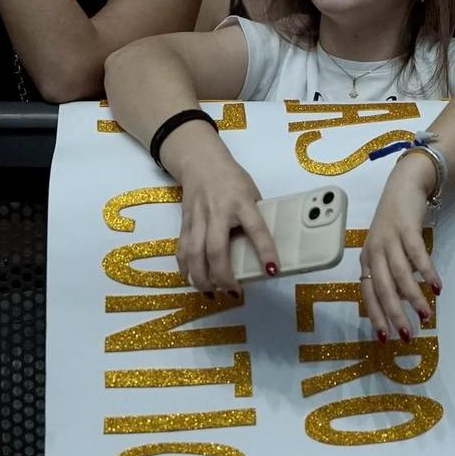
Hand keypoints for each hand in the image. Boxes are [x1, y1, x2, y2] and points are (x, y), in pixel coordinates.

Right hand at [176, 155, 276, 294]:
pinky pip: (182, 250)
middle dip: (223, 275)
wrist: (200, 162)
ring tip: (212, 293)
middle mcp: (217, 211)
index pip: (256, 228)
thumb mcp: (252, 193)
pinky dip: (186, 269)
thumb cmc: (232, 180)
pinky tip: (193, 281)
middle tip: (233, 291)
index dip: (265, 251)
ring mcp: (198, 218)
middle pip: (216, 249)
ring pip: (194, 253)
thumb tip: (265, 250)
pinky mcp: (184, 223)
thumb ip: (256, 216)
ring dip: (202, 278)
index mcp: (241, 202)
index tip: (272, 271)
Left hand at [360, 156, 441, 340]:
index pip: (368, 293)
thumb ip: (390, 273)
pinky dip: (426, 272)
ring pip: (400, 275)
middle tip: (408, 335)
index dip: (376, 316)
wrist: (405, 184)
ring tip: (427, 315)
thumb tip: (398, 304)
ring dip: (413, 297)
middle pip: (382, 288)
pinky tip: (436, 287)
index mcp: (367, 259)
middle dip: (394, 314)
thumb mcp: (387, 248)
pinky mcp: (406, 227)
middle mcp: (375, 250)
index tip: (385, 338)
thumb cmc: (396, 222)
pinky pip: (416, 254)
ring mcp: (390, 238)